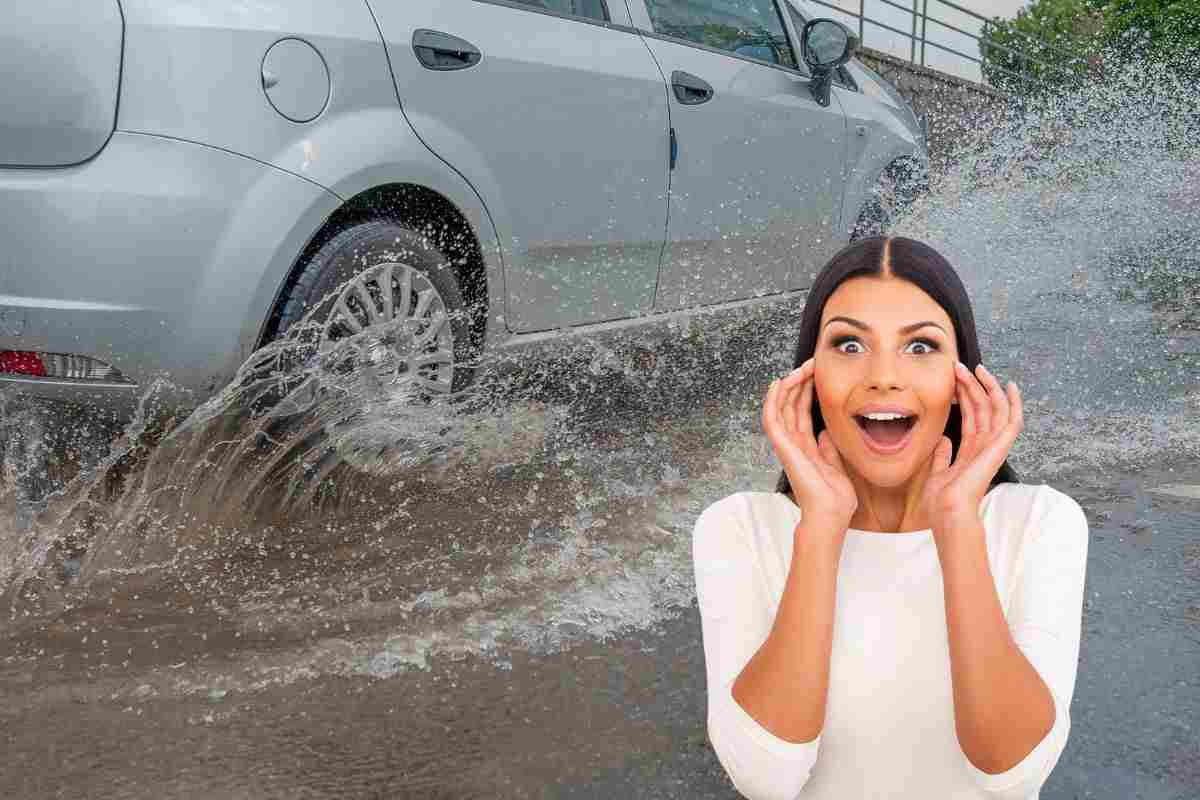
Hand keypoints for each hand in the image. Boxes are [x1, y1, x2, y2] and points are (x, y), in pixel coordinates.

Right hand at [763, 357, 858, 535]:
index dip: (808, 390)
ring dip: (788, 385)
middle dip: (800, 381)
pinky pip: (772, 419)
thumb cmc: (835, 500)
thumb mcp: (837, 466)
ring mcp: (787, 446)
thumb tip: (826, 431)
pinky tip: (777, 384)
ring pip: (780, 407)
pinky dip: (772, 400)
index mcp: (807, 448)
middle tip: (811, 362)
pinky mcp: (783, 448)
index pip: (802, 412)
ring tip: (799, 368)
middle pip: (791, 405)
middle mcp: (794, 444)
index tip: (818, 372)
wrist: (830, 516)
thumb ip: (829, 448)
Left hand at [922, 362, 1022, 529]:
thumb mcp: (938, 471)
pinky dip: (1014, 403)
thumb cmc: (942, 498)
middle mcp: (985, 446)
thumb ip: (943, 455)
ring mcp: (994, 446)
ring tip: (975, 368)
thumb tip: (944, 440)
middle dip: (971, 385)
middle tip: (959, 366)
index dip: (964, 396)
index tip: (954, 378)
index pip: (971, 416)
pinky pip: (1013, 421)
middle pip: (982, 408)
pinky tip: (1010, 385)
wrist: (948, 509)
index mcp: (971, 451)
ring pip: (995, 408)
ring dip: (986, 387)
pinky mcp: (1000, 447)